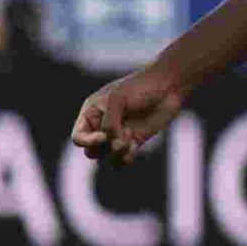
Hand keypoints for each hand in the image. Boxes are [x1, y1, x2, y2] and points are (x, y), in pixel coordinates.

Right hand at [72, 67, 186, 165]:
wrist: (168, 87)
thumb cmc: (140, 87)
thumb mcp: (118, 99)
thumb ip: (109, 122)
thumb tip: (109, 141)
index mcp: (92, 114)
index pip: (78, 138)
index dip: (87, 142)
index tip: (103, 136)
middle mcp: (102, 126)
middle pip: (92, 151)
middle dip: (104, 149)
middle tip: (120, 139)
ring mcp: (119, 135)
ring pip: (108, 157)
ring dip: (117, 154)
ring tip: (129, 142)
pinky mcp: (135, 141)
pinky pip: (125, 158)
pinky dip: (128, 156)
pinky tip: (135, 145)